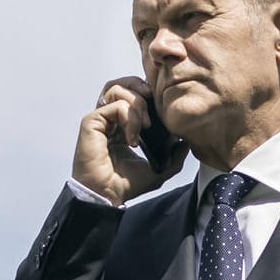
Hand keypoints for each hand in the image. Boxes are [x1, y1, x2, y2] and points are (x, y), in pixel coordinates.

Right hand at [72, 76, 185, 204]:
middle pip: (122, 84)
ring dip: (137, 104)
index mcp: (122, 125)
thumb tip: (187, 142)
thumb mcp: (159, 169)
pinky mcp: (92, 122)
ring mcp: (99, 118)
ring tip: (144, 126)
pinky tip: (132, 139)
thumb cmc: (126, 184)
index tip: (162, 107)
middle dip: (142, 89)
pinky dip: (130, 118)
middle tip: (154, 109)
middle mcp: (109, 119)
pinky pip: (115, 106)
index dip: (147, 94)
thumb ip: (174, 157)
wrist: (108, 195)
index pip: (133, 95)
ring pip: (117, 89)